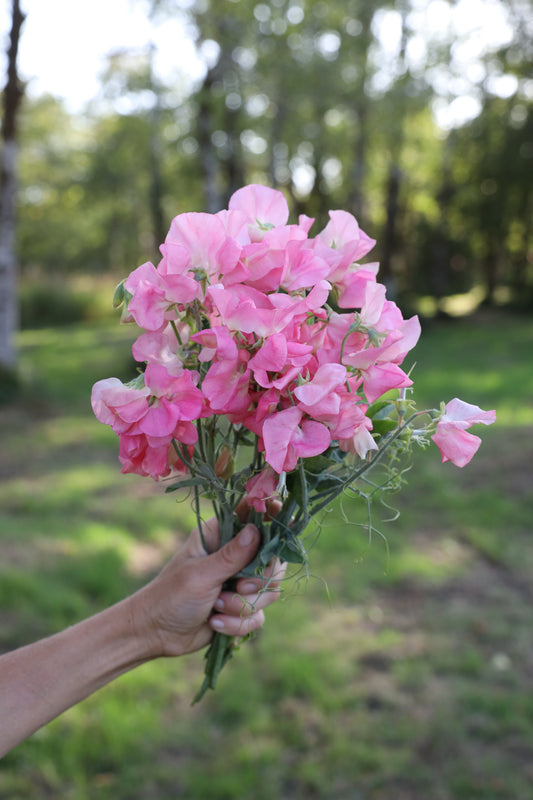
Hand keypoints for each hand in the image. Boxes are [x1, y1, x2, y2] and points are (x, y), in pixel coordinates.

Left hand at [130, 516, 285, 658]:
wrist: (154, 634)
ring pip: (269, 591)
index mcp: (220, 535)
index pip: (254, 518)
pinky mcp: (241, 608)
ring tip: (216, 609)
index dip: (273, 520)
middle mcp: (235, 555)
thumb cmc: (170, 596)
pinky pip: (258, 616)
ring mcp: (240, 582)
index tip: (286, 525)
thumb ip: (232, 556)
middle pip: (273, 561)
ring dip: (243, 607)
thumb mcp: (200, 575)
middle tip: (239, 588)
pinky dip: (238, 623)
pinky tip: (215, 624)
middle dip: (259, 581)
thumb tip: (256, 530)